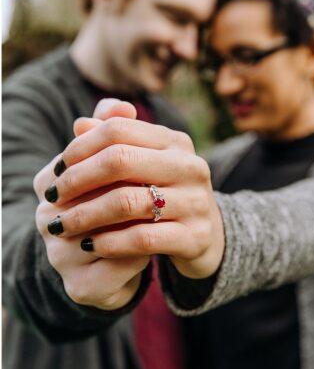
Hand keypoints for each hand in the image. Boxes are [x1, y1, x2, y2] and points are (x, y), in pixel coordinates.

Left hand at [41, 98, 224, 279]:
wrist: (206, 239)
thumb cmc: (164, 196)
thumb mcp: (143, 165)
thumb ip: (114, 141)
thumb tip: (80, 124)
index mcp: (175, 142)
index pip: (117, 130)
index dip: (80, 147)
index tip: (57, 168)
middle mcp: (191, 167)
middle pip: (120, 160)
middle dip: (77, 179)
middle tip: (52, 197)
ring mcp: (197, 203)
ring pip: (128, 202)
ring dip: (85, 215)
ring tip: (61, 225)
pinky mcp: (196, 237)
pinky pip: (143, 238)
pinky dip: (109, 242)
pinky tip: (89, 244)